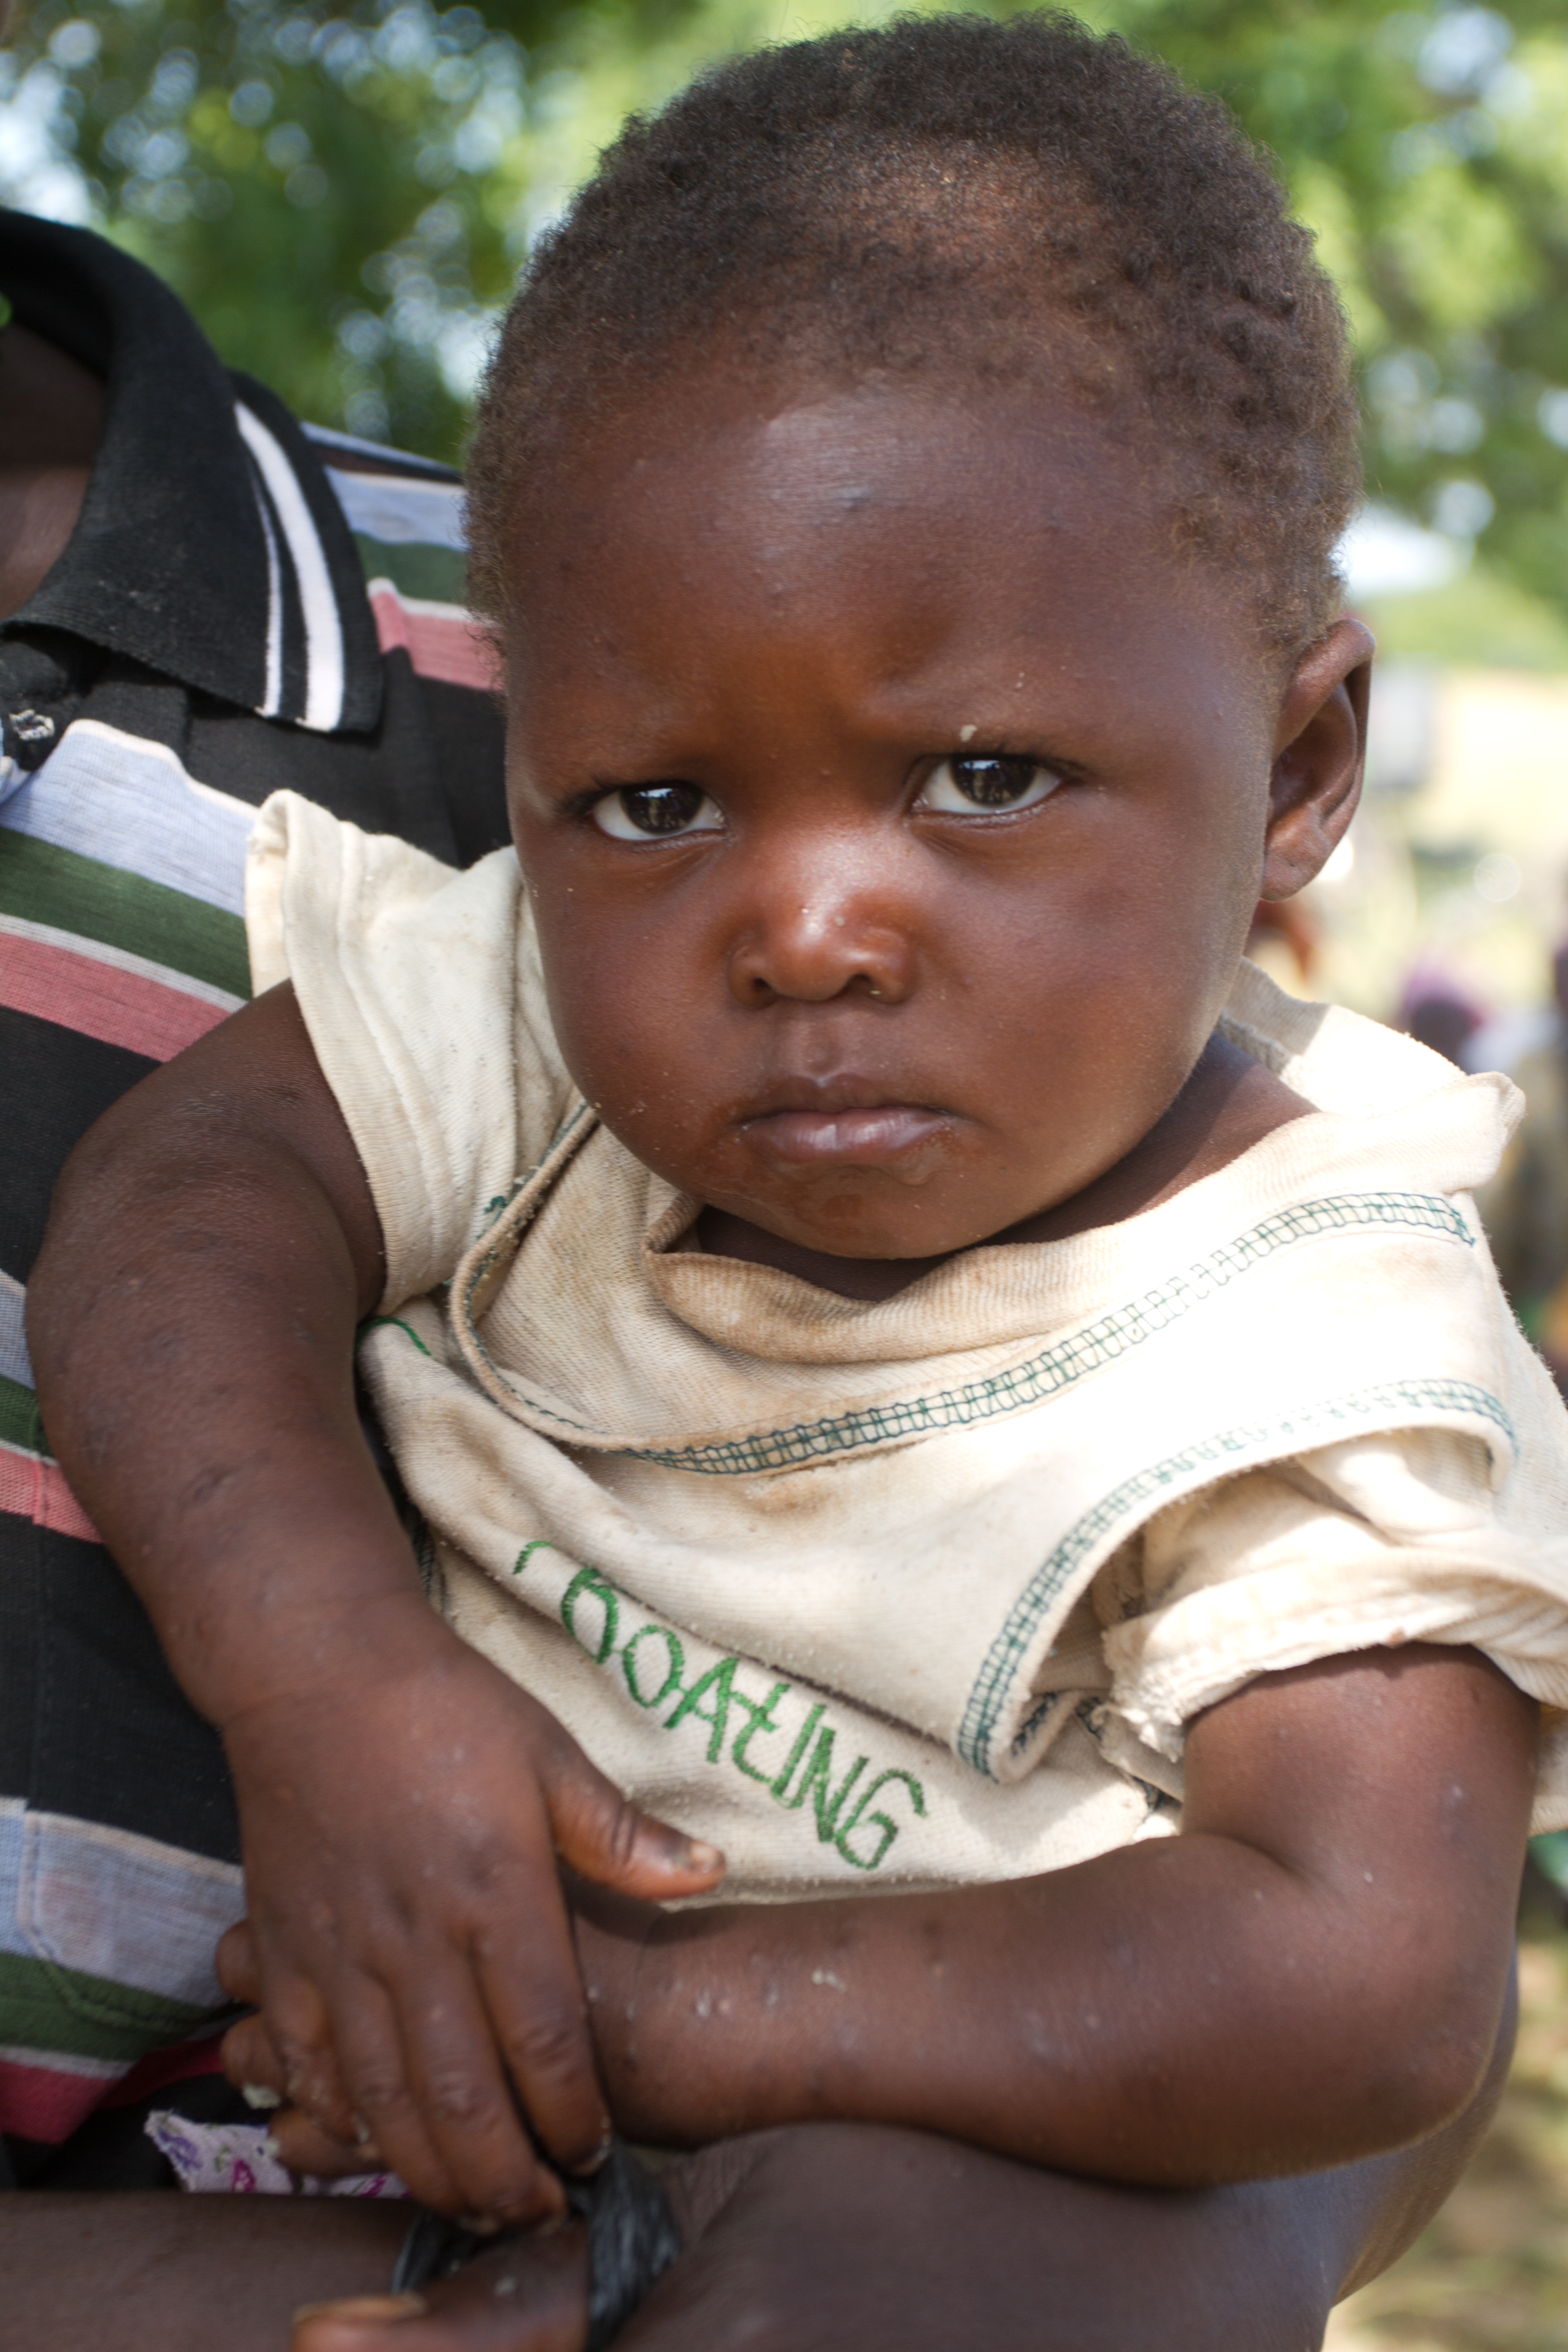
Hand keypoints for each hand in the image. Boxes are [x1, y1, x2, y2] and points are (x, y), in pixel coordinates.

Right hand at [217, 1601, 722, 2224]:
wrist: (316, 1671)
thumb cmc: (445, 1708)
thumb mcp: (549, 1754)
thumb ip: (622, 1836)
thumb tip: (709, 1876)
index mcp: (495, 1892)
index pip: (544, 2039)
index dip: (573, 2114)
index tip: (594, 2152)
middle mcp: (415, 1938)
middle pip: (463, 2098)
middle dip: (506, 2176)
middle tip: (538, 2210)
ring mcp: (339, 1953)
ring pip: (385, 2102)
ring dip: (431, 2168)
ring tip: (474, 2201)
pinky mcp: (279, 1951)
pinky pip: (305, 2066)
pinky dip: (340, 2117)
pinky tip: (374, 2139)